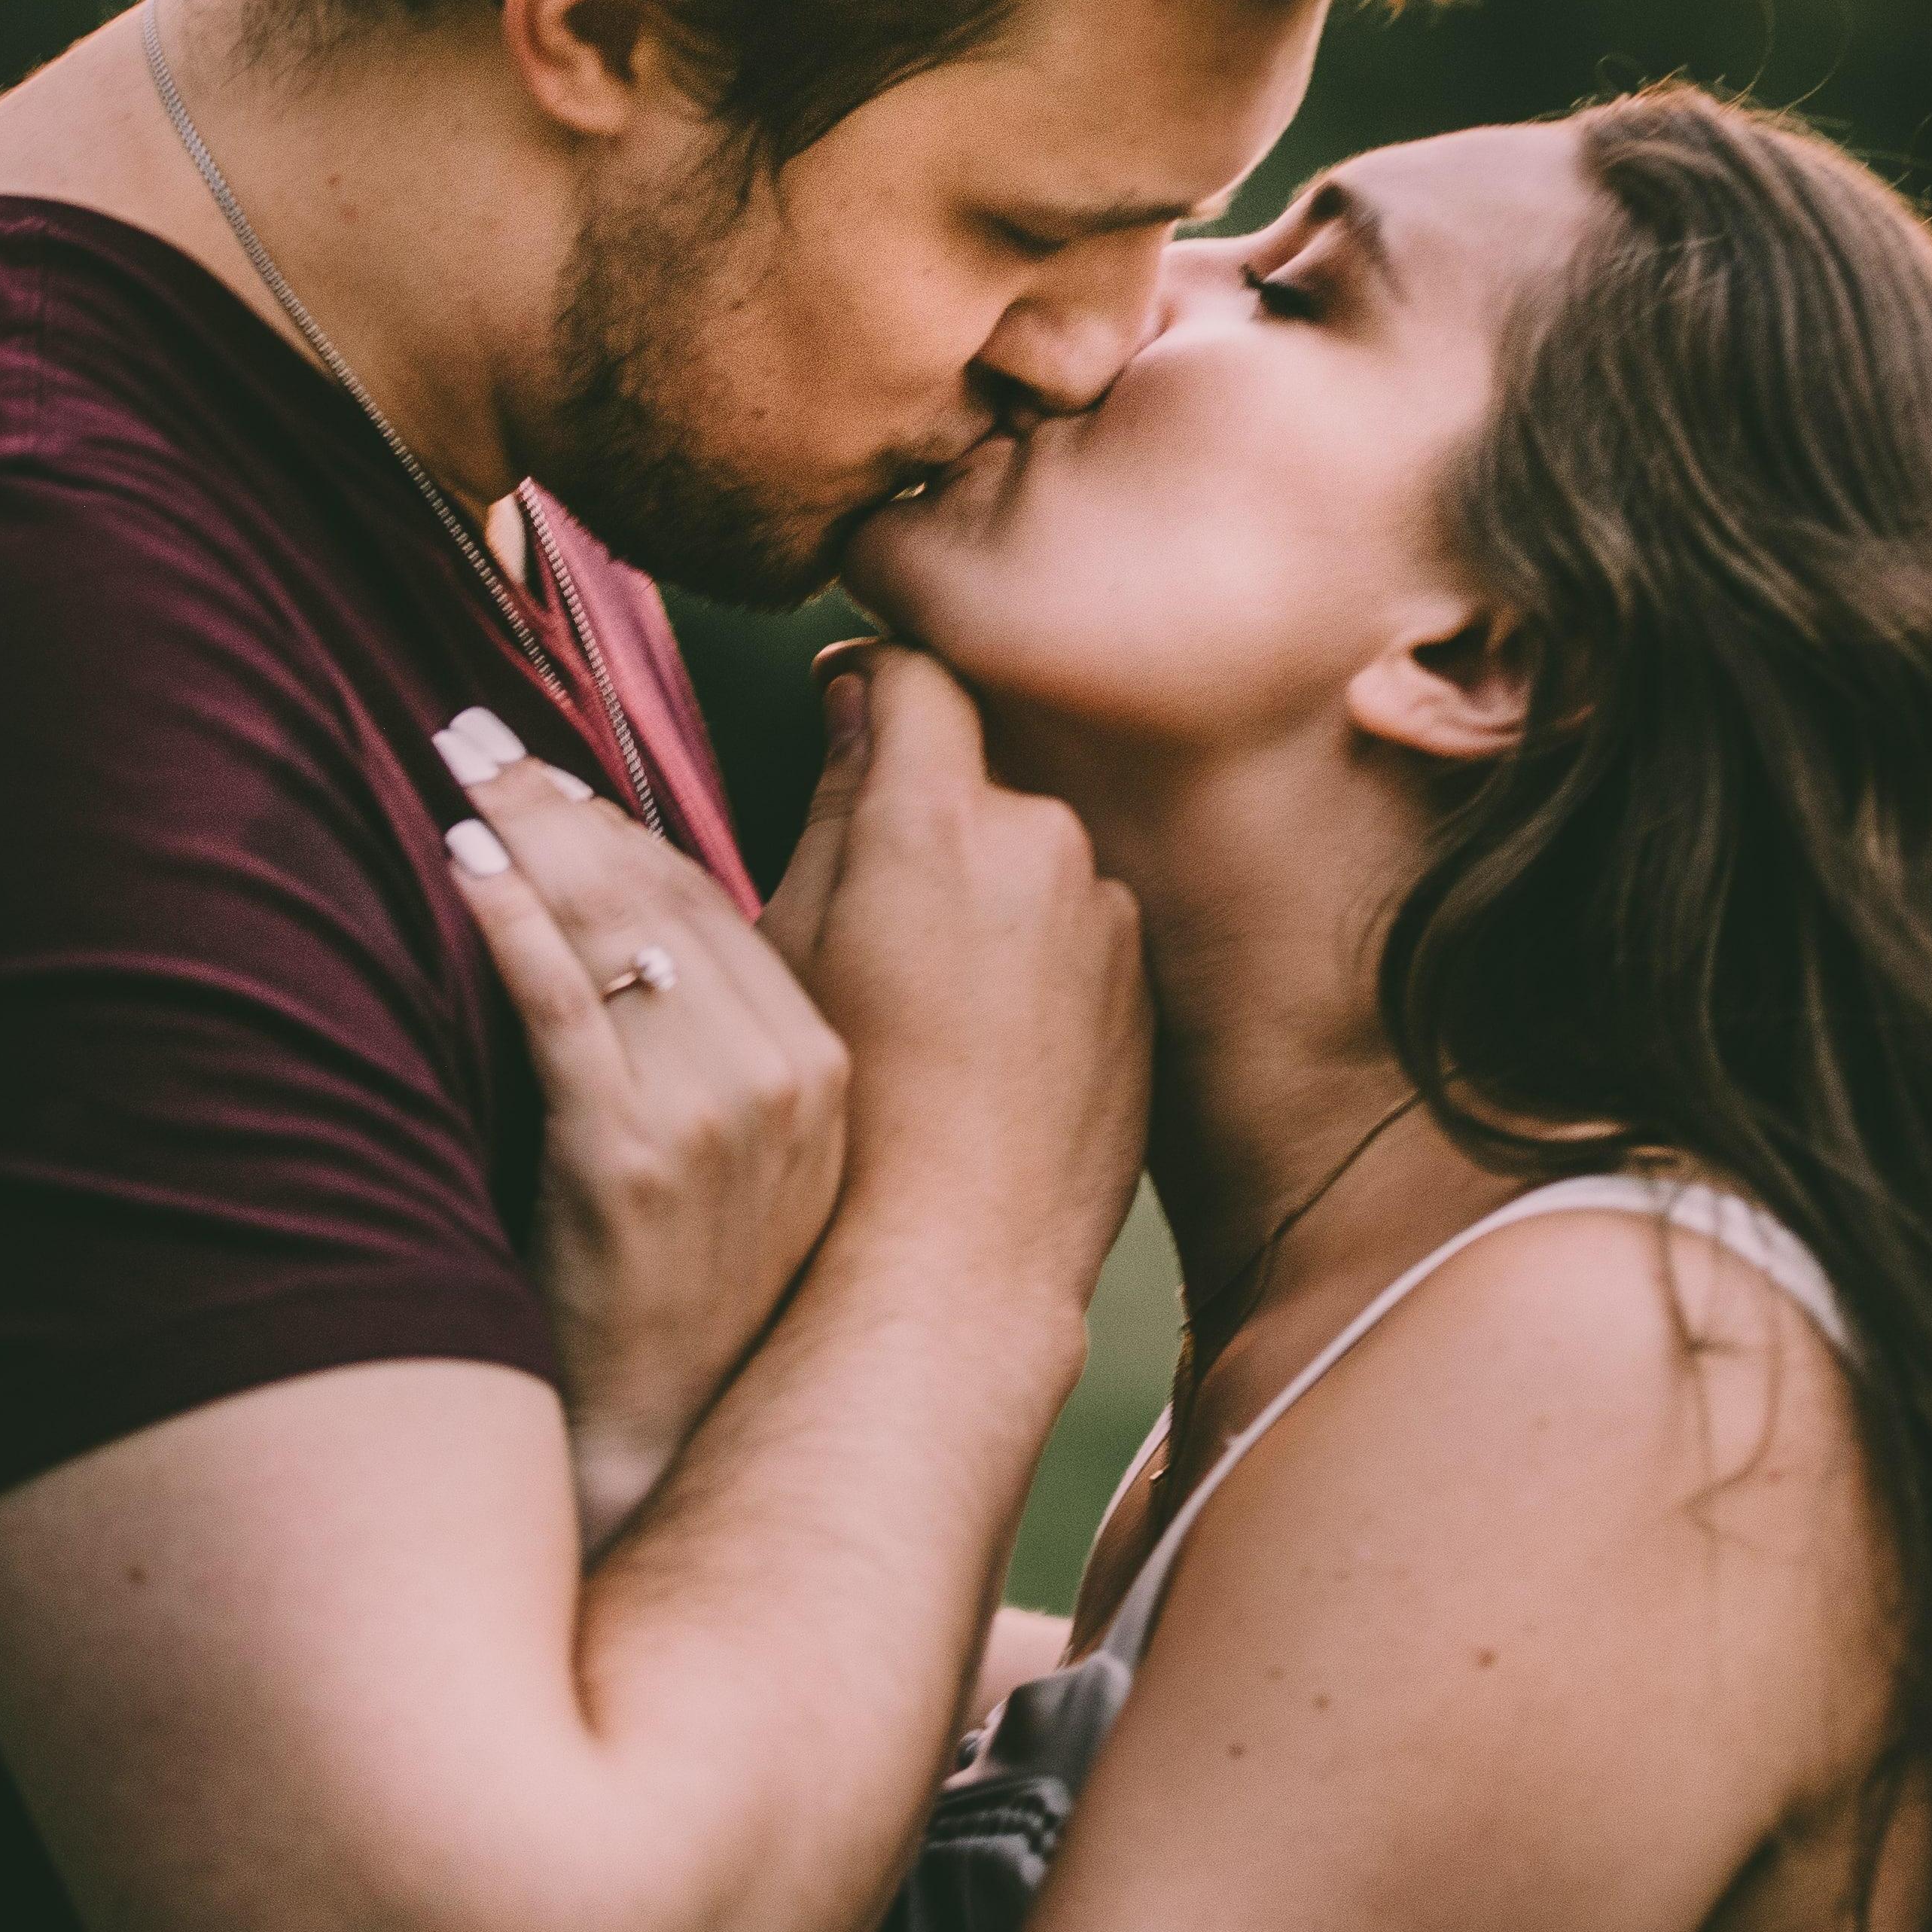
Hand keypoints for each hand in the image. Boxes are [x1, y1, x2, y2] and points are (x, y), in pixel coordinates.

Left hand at [434, 707, 851, 1549]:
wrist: (667, 1441)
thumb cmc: (683, 1292)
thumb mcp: (742, 1151)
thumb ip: (714, 1040)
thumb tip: (636, 927)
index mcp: (822, 1063)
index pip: (712, 902)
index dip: (620, 822)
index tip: (547, 765)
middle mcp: (786, 1078)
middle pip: (661, 896)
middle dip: (562, 802)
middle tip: (476, 730)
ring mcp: (715, 1121)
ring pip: (615, 933)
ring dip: (525, 834)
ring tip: (456, 768)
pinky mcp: (631, 1163)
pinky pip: (563, 1007)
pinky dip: (509, 919)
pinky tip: (461, 860)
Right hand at [766, 644, 1147, 1346]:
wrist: (956, 1259)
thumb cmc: (844, 1116)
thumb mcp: (789, 950)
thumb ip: (831, 804)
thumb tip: (857, 696)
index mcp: (936, 819)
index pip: (916, 672)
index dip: (872, 681)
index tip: (845, 709)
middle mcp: (1043, 841)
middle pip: (978, 768)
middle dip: (924, 808)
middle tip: (866, 906)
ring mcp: (1106, 912)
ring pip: (1028, 851)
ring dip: (985, 884)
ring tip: (929, 998)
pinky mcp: (1142, 980)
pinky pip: (1075, 925)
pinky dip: (1034, 953)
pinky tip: (986, 1042)